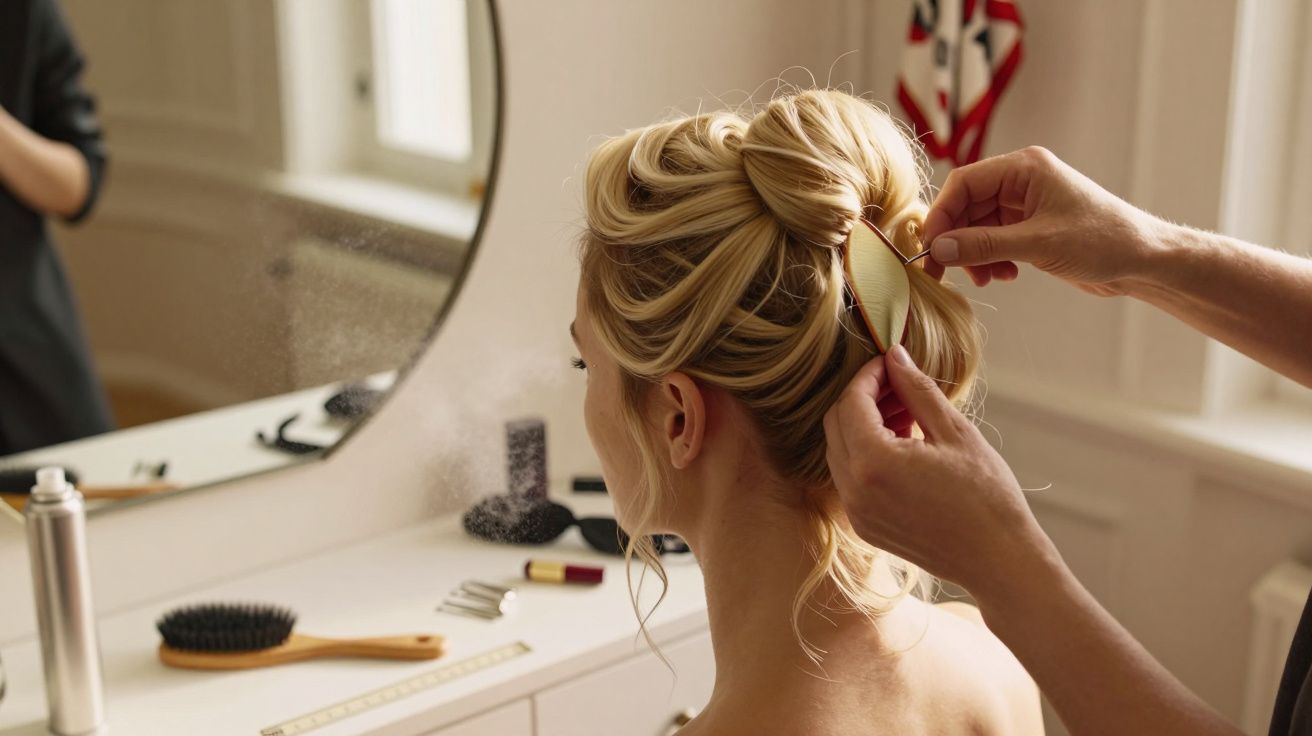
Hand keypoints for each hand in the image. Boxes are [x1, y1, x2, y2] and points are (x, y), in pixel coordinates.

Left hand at [823, 345, 1057, 596]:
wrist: (999, 559)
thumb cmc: (987, 496)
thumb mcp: (955, 432)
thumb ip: (917, 390)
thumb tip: (894, 356)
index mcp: (874, 463)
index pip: (851, 403)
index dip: (868, 377)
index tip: (890, 364)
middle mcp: (855, 490)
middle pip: (836, 425)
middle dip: (862, 399)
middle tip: (898, 386)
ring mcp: (857, 513)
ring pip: (839, 451)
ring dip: (862, 426)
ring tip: (906, 415)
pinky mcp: (866, 527)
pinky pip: (851, 478)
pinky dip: (866, 455)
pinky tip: (904, 447)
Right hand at [922, 146, 1165, 297]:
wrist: (1143, 261)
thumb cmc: (1102, 241)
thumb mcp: (1038, 244)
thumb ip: (984, 246)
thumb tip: (938, 249)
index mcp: (1024, 168)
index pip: (964, 183)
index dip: (942, 215)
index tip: (930, 248)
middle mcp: (1022, 181)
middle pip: (966, 206)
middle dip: (956, 240)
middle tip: (942, 273)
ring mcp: (1025, 205)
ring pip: (976, 227)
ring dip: (973, 255)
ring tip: (985, 278)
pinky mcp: (1030, 228)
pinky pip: (992, 240)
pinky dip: (989, 260)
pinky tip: (1004, 276)